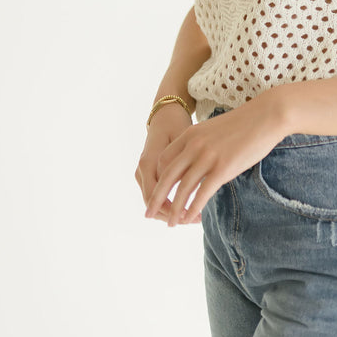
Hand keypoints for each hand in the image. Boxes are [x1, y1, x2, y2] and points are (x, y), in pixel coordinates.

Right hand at [135, 105, 196, 223]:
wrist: (166, 116)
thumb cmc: (176, 126)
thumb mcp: (182, 141)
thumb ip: (181, 163)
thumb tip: (189, 185)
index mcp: (148, 162)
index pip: (155, 196)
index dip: (171, 209)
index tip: (190, 216)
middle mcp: (142, 170)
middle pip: (153, 203)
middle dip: (172, 214)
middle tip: (194, 220)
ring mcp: (143, 173)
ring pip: (154, 201)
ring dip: (171, 211)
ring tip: (193, 217)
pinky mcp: (148, 174)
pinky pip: (157, 194)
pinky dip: (169, 203)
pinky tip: (187, 207)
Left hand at [143, 92, 288, 226]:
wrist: (266, 116)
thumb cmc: (244, 124)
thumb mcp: (213, 129)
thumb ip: (201, 144)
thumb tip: (196, 162)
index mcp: (190, 134)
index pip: (163, 160)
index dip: (158, 179)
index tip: (157, 193)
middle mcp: (194, 145)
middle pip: (167, 176)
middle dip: (156, 198)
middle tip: (148, 214)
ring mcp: (207, 157)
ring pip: (183, 189)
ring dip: (175, 209)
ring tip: (171, 224)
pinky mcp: (223, 168)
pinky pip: (202, 193)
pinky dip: (193, 209)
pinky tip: (189, 219)